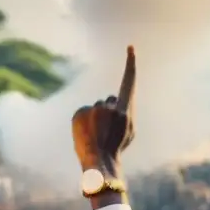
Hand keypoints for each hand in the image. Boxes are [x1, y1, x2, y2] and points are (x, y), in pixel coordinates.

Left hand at [71, 45, 136, 176]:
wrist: (99, 162)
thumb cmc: (117, 147)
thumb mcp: (129, 130)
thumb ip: (124, 112)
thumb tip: (113, 101)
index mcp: (125, 111)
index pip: (128, 82)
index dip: (130, 64)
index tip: (131, 47)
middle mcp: (109, 107)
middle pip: (110, 100)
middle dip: (109, 111)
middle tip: (108, 130)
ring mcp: (93, 110)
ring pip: (97, 107)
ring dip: (96, 117)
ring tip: (97, 134)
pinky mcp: (79, 113)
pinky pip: (83, 112)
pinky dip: (84, 121)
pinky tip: (86, 134)